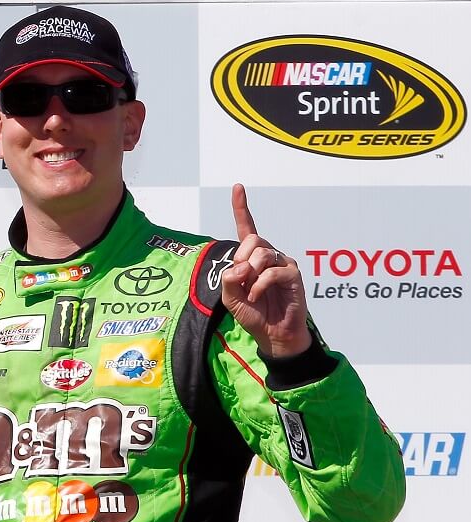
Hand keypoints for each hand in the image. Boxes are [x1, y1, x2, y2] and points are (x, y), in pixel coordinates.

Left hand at [219, 183, 311, 357]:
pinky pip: (273, 271)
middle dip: (242, 259)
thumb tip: (240, 266)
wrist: (272, 334)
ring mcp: (283, 263)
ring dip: (251, 275)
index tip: (237, 187)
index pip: (247, 228)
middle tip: (242, 280)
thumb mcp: (230, 297)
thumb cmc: (253, 314)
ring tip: (252, 292)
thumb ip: (228, 279)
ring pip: (262, 254)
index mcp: (252, 258)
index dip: (241, 208)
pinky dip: (260, 285)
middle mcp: (269, 256)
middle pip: (253, 240)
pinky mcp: (293, 275)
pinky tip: (257, 296)